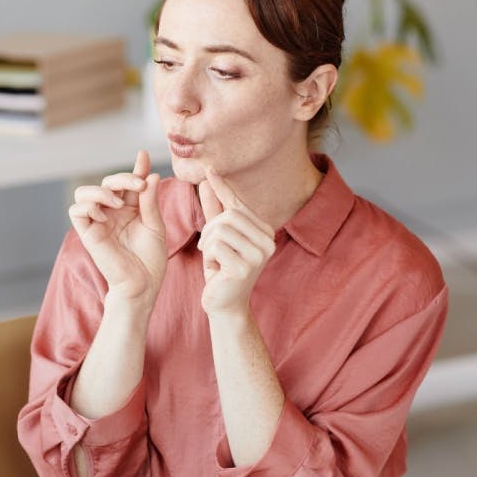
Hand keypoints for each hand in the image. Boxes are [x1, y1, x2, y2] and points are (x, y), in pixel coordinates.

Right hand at [68, 150, 165, 306]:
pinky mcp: (87, 233)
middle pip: (107, 182)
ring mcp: (98, 222)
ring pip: (84, 192)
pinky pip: (76, 210)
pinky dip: (89, 207)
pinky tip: (105, 216)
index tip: (143, 154)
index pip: (129, 183)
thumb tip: (151, 175)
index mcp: (130, 209)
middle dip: (122, 178)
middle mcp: (112, 213)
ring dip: (101, 190)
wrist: (142, 284)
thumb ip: (149, 201)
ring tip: (118, 203)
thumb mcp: (155, 225)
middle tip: (138, 186)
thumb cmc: (150, 259)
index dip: (136, 167)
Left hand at [197, 169, 276, 315]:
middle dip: (210, 229)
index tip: (208, 170)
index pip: (238, 204)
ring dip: (208, 243)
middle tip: (207, 247)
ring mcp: (259, 255)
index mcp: (265, 231)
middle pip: (229, 215)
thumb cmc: (222, 270)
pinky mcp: (246, 267)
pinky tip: (215, 270)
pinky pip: (216, 245)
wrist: (224, 305)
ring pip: (221, 228)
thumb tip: (207, 180)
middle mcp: (268, 240)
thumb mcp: (218, 238)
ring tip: (213, 259)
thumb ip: (215, 210)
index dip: (222, 188)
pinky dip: (208, 256)